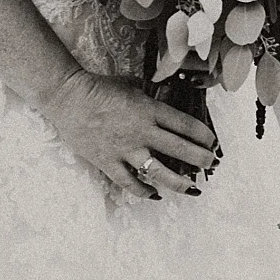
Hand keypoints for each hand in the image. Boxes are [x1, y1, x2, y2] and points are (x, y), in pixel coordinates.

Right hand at [39, 71, 215, 197]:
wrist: (67, 97)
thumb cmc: (99, 87)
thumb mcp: (132, 84)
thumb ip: (152, 94)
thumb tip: (169, 96)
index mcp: (150, 110)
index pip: (187, 126)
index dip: (205, 136)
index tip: (212, 143)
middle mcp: (143, 132)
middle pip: (182, 150)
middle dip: (202, 159)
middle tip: (211, 163)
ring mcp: (126, 149)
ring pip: (161, 173)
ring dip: (181, 182)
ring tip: (192, 188)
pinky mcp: (109, 162)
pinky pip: (130, 183)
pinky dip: (144, 191)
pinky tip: (155, 194)